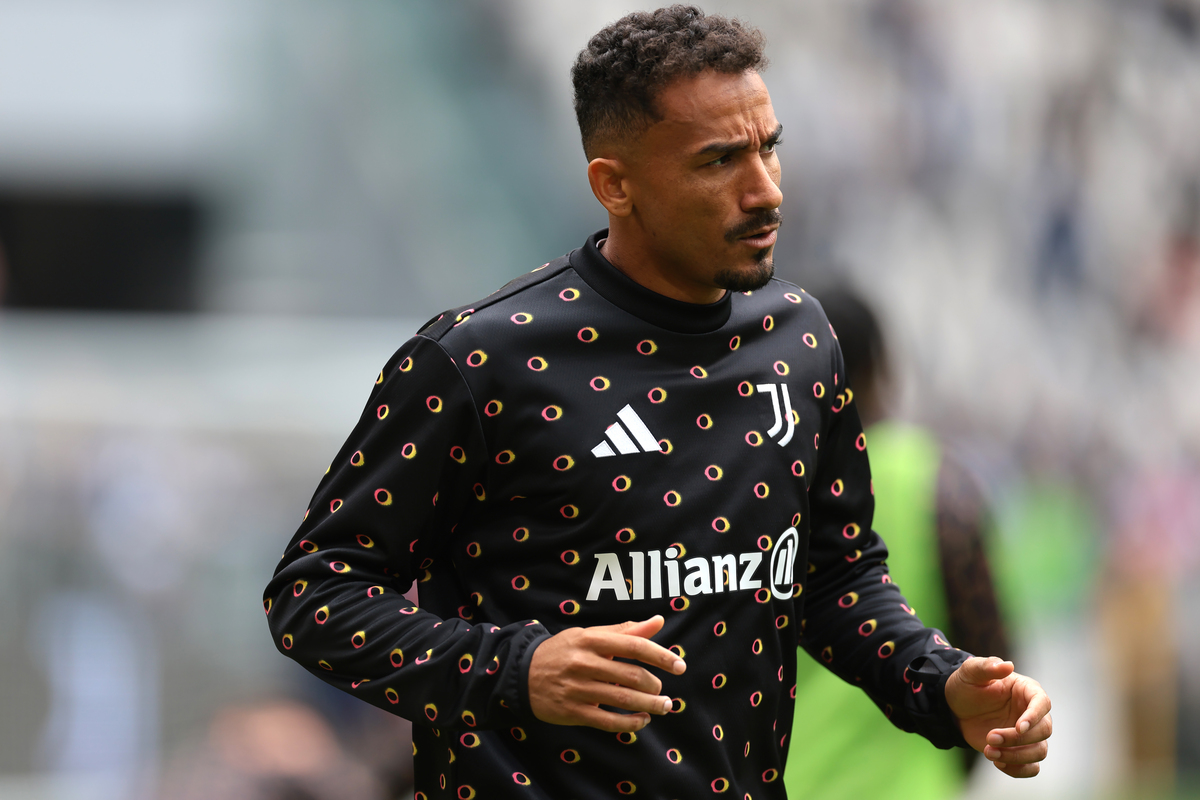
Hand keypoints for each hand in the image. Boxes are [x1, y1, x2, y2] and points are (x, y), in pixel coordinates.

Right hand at [528, 615, 685, 731]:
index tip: (680, 665)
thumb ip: (625, 630)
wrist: (521, 672)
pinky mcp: (572, 711)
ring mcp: (578, 688)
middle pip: (631, 675)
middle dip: (655, 685)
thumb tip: (658, 621)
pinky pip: (608, 721)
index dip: (661, 656)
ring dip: (649, 705)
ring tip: (663, 707)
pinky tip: (642, 720)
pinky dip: (630, 723)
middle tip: (663, 691)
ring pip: (623, 699)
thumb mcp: (590, 635)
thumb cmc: (563, 651)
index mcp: (591, 639)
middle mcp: (584, 662)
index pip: (633, 646)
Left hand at [945, 656, 1051, 777]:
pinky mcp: (1020, 751)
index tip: (1018, 727)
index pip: (1043, 703)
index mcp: (1026, 690)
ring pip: (1040, 751)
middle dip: (1018, 739)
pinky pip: (1031, 767)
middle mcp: (1032, 713)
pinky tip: (997, 761)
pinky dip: (1018, 770)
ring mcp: (1028, 734)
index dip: (1034, 716)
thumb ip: (987, 666)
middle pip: (1044, 730)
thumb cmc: (967, 685)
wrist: (956, 707)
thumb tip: (1007, 665)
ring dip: (1016, 757)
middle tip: (990, 737)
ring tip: (989, 751)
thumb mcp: (971, 672)